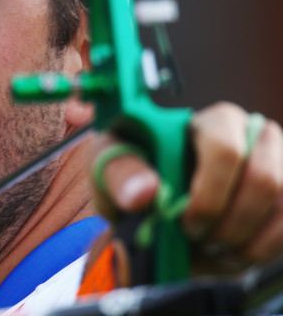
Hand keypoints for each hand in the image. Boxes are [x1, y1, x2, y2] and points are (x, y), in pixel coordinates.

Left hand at [87, 102, 282, 272]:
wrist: (149, 195)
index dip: (208, 196)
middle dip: (228, 224)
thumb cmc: (130, 172)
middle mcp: (252, 134)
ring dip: (245, 241)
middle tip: (197, 240)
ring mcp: (277, 162)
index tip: (185, 224)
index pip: (226, 149)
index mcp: (208, 122)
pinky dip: (261, 250)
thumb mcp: (110, 166)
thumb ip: (121, 174)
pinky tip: (230, 253)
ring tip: (209, 248)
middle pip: (264, 180)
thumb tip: (144, 194)